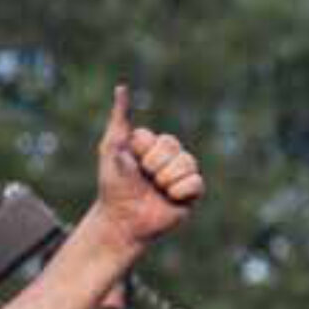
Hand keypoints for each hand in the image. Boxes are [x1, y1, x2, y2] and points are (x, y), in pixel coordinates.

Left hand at [93, 85, 204, 250]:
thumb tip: (121, 87)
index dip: (144, 152)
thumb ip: (119, 119)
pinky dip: (179, 192)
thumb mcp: (112, 148)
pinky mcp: (192, 193)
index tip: (132, 164)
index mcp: (151, 145)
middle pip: (175, 148)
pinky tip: (169, 200)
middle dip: (156, 167)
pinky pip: (197, 182)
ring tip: (157, 191)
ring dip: (167, 180)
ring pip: (188, 164)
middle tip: (145, 180)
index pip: (159, 137)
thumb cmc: (113, 187)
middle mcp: (168, 157)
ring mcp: (181, 174)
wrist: (122, 221)